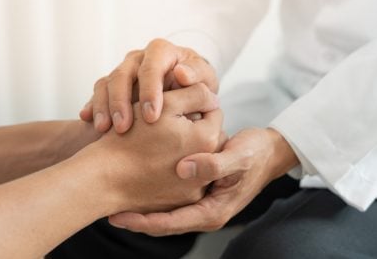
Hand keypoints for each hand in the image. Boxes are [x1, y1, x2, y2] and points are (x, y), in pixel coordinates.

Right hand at [79, 39, 218, 132]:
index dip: (150, 90)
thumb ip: (197, 76)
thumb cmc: (198, 85)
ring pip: (106, 83)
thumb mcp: (204, 80)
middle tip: (123, 127)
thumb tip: (181, 73)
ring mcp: (123, 70)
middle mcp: (139, 58)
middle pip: (123, 74)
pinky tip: (90, 122)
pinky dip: (93, 107)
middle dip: (121, 101)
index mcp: (162, 52)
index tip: (152, 116)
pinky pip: (97, 92)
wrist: (186, 92)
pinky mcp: (112, 85)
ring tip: (104, 129)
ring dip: (104, 107)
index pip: (151, 66)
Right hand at [82, 83, 224, 214]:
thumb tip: (213, 97)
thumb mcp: (165, 104)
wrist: (104, 178)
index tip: (177, 105)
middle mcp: (208, 167)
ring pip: (198, 157)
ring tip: (161, 143)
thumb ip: (196, 93)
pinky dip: (175, 169)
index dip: (195, 103)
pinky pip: (186, 179)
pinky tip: (156, 163)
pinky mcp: (181, 201)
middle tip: (169, 123)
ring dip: (186, 147)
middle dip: (194, 126)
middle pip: (208, 136)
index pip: (213, 111)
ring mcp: (195, 188)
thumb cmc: (131, 137)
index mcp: (208, 139)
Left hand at [108, 128, 298, 233]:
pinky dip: (153, 194)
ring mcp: (200, 202)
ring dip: (141, 206)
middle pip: (163, 222)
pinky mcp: (198, 191)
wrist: (269, 152)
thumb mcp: (238, 156)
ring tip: (114, 198)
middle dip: (135, 217)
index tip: (117, 215)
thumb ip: (214, 164)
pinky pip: (171, 198)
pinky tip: (137, 180)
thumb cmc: (255, 153)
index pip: (170, 224)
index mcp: (213, 211)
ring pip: (165, 211)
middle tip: (106, 209)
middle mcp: (204, 212)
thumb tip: (184, 170)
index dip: (143, 221)